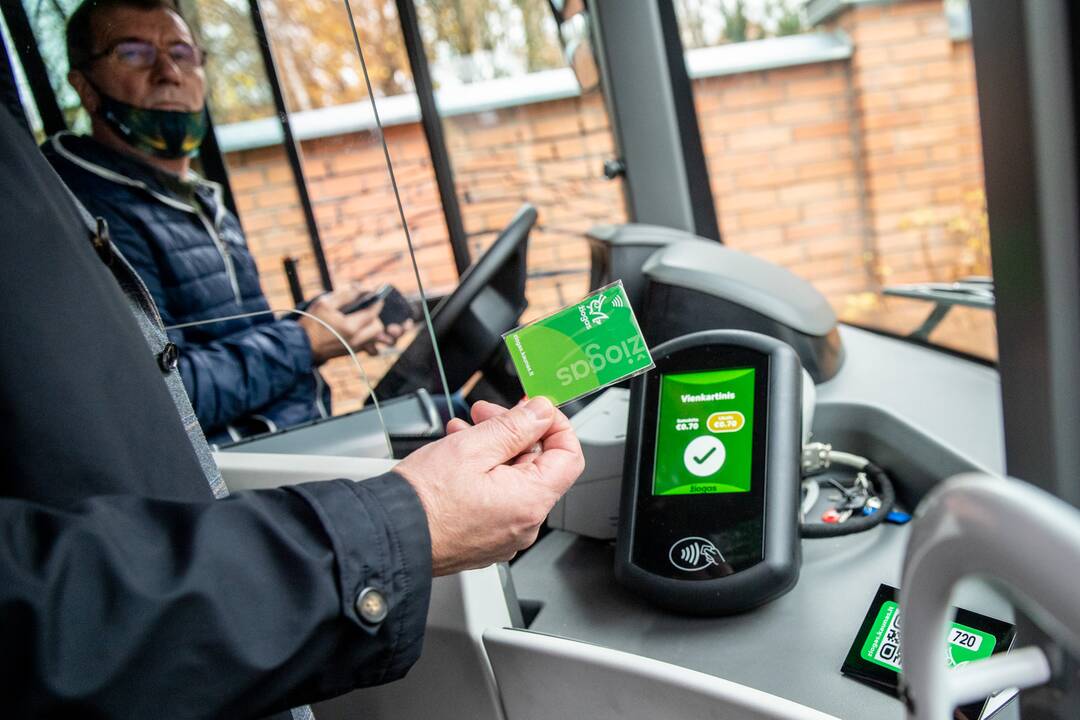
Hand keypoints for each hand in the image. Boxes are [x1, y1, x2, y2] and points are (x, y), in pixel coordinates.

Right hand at [297, 285, 385, 363]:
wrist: (299, 346)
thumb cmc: (310, 323)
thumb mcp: (325, 303)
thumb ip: (345, 295)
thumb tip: (361, 289)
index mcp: (350, 327)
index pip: (372, 313)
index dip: (376, 303)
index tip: (375, 296)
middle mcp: (355, 340)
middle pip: (378, 328)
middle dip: (375, 316)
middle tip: (366, 308)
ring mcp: (353, 349)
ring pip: (373, 337)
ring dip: (371, 326)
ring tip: (360, 317)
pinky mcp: (349, 353)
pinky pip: (365, 343)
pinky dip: (365, 334)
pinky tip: (353, 326)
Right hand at [395, 397, 583, 575]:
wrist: (389, 537)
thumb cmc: (424, 501)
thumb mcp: (473, 446)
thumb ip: (516, 426)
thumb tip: (542, 412)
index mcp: (530, 501)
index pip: (570, 456)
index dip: (556, 425)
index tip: (535, 408)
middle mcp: (524, 524)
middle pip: (538, 465)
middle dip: (513, 432)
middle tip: (484, 413)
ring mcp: (504, 535)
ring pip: (513, 479)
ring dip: (492, 448)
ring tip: (461, 431)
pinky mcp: (484, 539)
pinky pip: (496, 498)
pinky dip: (482, 473)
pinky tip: (457, 455)